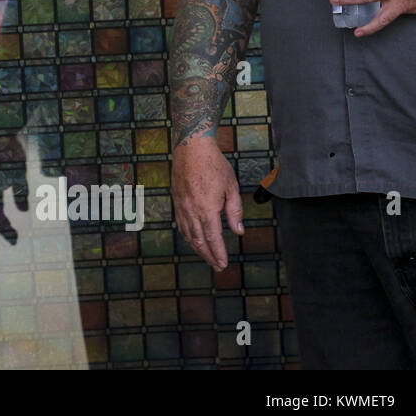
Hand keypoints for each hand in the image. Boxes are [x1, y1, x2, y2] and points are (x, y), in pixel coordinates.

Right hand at [172, 134, 243, 270]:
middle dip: (209, 256)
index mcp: (207, 208)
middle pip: (199, 240)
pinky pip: (180, 224)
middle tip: (217, 267)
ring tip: (207, 257)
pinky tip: (193, 239)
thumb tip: (238, 232)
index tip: (223, 264)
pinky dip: (187, 235)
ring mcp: (181, 205)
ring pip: (188, 234)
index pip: (213, 238)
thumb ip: (234, 211)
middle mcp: (191, 210)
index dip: (218, 253)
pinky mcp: (176, 200)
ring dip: (197, 248)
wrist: (191, 148)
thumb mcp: (231, 187)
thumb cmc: (214, 165)